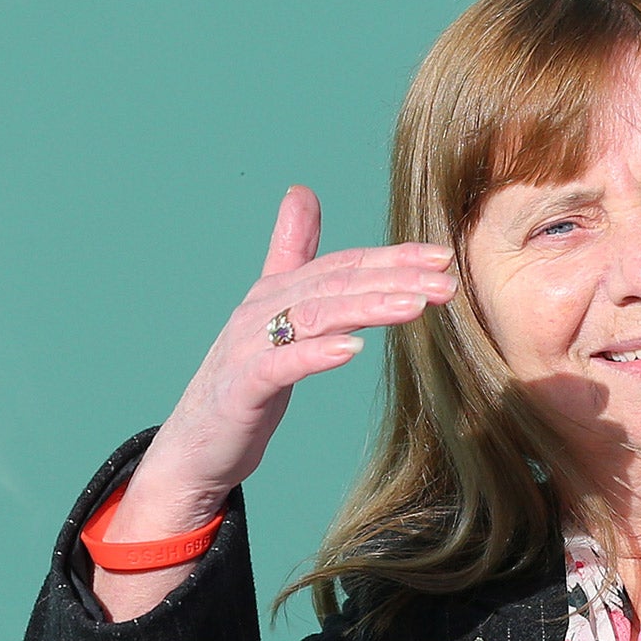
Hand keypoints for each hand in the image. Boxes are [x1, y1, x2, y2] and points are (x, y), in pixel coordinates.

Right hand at [91, 186, 456, 619]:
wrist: (194, 448)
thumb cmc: (244, 382)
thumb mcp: (274, 315)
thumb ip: (289, 255)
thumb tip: (302, 192)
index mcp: (277, 292)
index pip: (343, 265)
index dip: (392, 257)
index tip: (442, 256)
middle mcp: (262, 309)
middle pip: (336, 283)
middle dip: (394, 277)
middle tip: (446, 280)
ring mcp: (250, 346)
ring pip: (316, 315)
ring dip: (368, 307)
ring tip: (415, 306)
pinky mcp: (243, 387)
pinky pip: (283, 364)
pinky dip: (317, 353)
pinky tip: (353, 348)